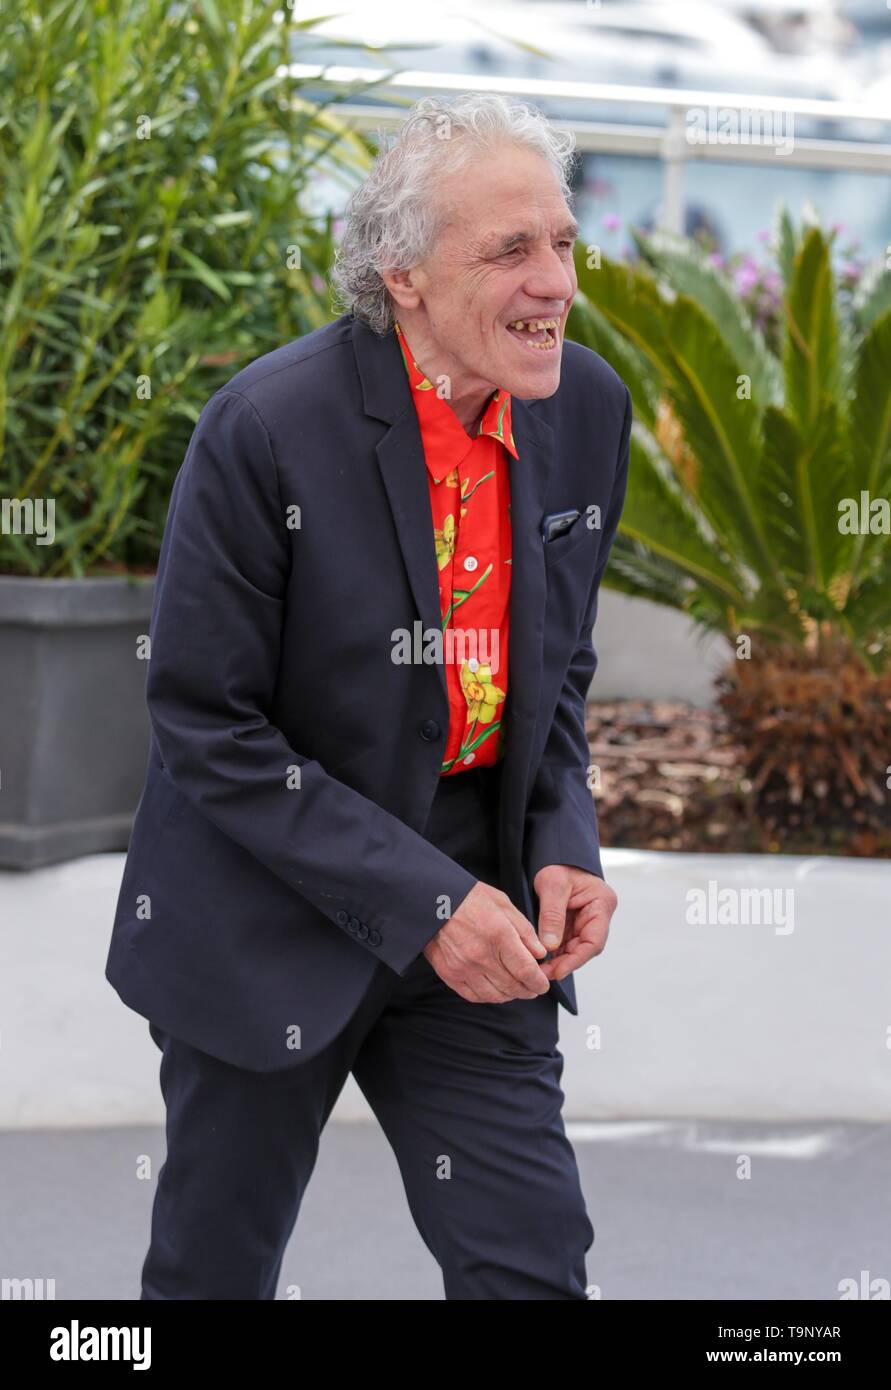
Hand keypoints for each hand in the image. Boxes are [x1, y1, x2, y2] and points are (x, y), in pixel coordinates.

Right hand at [423, 881, 550, 1003]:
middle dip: (528, 990)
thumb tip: (539, 954)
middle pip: (512, 986)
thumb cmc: (469, 897)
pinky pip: (474, 996)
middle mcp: (481, 955)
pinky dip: (489, 997)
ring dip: (510, 995)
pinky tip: (495, 990)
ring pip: (494, 995)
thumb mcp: (503, 904)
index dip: (539, 982)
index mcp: (498, 935)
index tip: (544, 984)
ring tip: (516, 989)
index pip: (525, 971)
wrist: (432, 900)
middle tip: (534, 988)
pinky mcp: (449, 974)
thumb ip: (524, 931)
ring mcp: (463, 967)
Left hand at [533, 865, 616, 981]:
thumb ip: (552, 915)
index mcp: (602, 903)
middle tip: (544, 974)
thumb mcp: (553, 886)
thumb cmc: (558, 864)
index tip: (558, 971)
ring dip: (559, 960)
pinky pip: (567, 943)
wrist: (555, 856)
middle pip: (586, 948)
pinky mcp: (575, 923)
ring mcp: (587, 920)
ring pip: (576, 948)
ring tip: (540, 969)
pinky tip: (542, 959)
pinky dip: (555, 952)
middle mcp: (598, 915)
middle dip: (565, 962)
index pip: (594, 940)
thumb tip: (550, 946)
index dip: (576, 959)